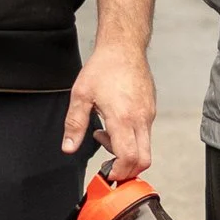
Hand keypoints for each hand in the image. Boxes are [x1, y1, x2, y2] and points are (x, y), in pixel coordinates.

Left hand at [63, 32, 155, 178]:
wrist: (124, 47)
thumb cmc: (103, 68)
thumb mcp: (81, 96)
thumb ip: (74, 124)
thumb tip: (68, 148)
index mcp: (123, 118)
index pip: (129, 157)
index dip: (120, 171)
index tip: (108, 172)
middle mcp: (140, 119)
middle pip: (144, 159)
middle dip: (127, 169)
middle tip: (109, 164)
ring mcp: (149, 114)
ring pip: (145, 147)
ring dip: (126, 151)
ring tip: (104, 135)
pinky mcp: (151, 109)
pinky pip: (145, 133)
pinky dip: (131, 138)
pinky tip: (114, 124)